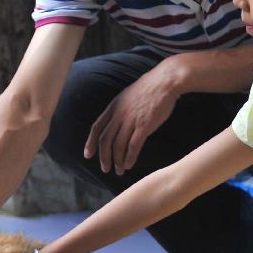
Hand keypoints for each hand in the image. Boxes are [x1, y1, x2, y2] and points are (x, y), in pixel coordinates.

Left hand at [84, 61, 181, 175]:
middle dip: (104, 157)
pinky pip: (133, 146)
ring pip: (118, 146)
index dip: (90, 142)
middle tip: (105, 168)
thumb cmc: (150, 89)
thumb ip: (121, 109)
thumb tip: (118, 122)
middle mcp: (119, 114)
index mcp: (114, 107)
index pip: (97, 128)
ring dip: (117, 161)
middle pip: (105, 140)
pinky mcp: (144, 125)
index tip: (88, 155)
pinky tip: (129, 165)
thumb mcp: (128, 96)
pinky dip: (129, 158)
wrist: (165, 81)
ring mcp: (131, 120)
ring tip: (119, 170)